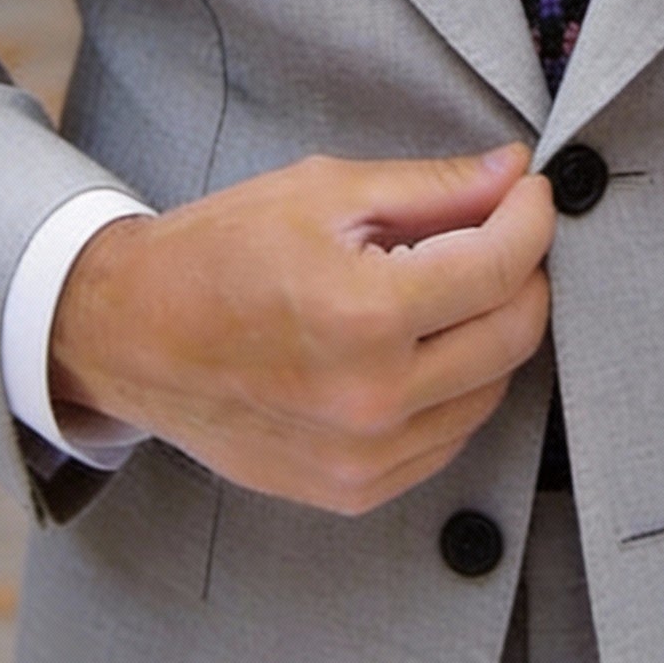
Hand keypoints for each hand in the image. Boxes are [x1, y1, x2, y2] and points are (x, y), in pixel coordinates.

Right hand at [48, 145, 554, 515]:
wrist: (132, 334)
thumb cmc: (219, 252)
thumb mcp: (325, 192)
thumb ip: (434, 188)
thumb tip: (514, 174)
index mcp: (365, 314)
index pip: (502, 266)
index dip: (531, 218)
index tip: (529, 193)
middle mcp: (372, 399)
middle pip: (514, 334)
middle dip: (523, 272)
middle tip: (500, 232)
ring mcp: (363, 457)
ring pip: (492, 390)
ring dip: (493, 332)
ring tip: (450, 288)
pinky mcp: (353, 488)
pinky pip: (448, 437)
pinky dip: (457, 386)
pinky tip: (421, 345)